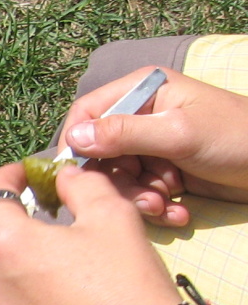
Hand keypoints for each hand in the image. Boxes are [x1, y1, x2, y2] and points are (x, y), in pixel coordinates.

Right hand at [57, 67, 247, 225]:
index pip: (87, 112)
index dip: (79, 144)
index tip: (80, 175)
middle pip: (101, 153)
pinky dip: (156, 206)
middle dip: (120, 182)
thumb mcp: (178, 134)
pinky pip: (141, 192)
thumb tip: (74, 137)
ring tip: (165, 208)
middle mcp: (142, 116)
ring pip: (120, 178)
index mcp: (143, 92)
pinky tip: (178, 212)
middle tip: (145, 201)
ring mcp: (153, 146)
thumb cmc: (235, 138)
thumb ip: (124, 134)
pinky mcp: (164, 172)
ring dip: (139, 199)